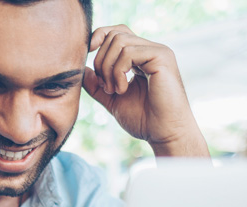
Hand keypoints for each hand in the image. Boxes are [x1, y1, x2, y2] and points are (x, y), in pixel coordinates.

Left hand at [82, 25, 208, 155]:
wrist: (164, 134)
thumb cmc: (144, 120)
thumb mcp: (112, 99)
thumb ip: (97, 84)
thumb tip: (82, 68)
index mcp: (141, 57)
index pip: (117, 33)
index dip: (99, 38)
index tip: (87, 55)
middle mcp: (151, 50)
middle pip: (114, 35)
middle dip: (101, 60)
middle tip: (105, 86)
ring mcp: (158, 52)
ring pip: (119, 41)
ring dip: (108, 68)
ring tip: (114, 90)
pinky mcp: (162, 57)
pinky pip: (129, 52)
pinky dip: (118, 71)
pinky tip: (123, 90)